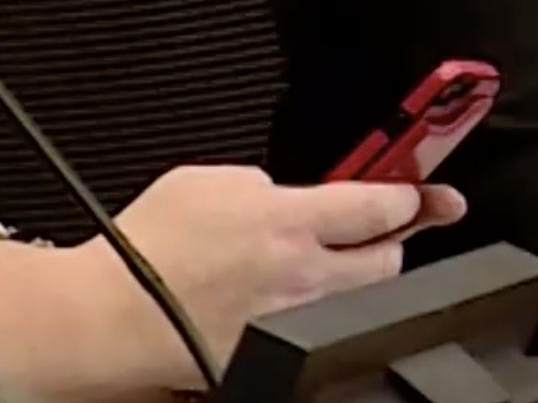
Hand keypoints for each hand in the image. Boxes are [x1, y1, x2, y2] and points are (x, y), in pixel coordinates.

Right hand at [90, 166, 464, 386]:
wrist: (102, 319)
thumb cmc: (144, 247)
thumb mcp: (211, 182)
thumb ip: (265, 184)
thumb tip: (289, 195)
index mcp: (292, 221)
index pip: (386, 205)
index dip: (415, 196)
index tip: (435, 195)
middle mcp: (304, 276)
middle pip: (391, 260)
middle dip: (391, 243)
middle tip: (381, 232)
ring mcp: (292, 322)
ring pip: (360, 299)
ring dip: (356, 281)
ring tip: (327, 268)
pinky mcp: (273, 355)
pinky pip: (318, 331)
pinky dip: (315, 316)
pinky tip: (286, 305)